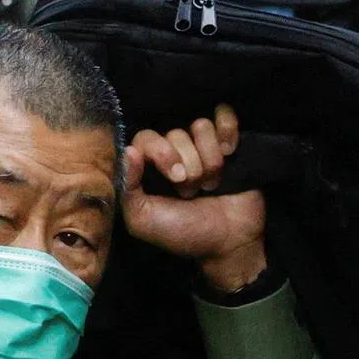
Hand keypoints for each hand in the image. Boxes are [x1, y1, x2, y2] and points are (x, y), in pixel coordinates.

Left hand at [122, 105, 268, 291]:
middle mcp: (175, 153)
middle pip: (176, 133)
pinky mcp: (230, 143)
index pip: (146, 138)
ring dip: (210, 159)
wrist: (229, 243)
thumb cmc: (183, 233)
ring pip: (201, 126)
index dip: (162, 153)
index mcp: (150, 168)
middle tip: (193, 191)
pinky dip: (228, 131)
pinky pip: (225, 116)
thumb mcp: (144, 220)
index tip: (176, 178)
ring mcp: (202, 147)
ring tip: (211, 184)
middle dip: (189, 164)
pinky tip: (230, 153)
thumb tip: (129, 151)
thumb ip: (128, 188)